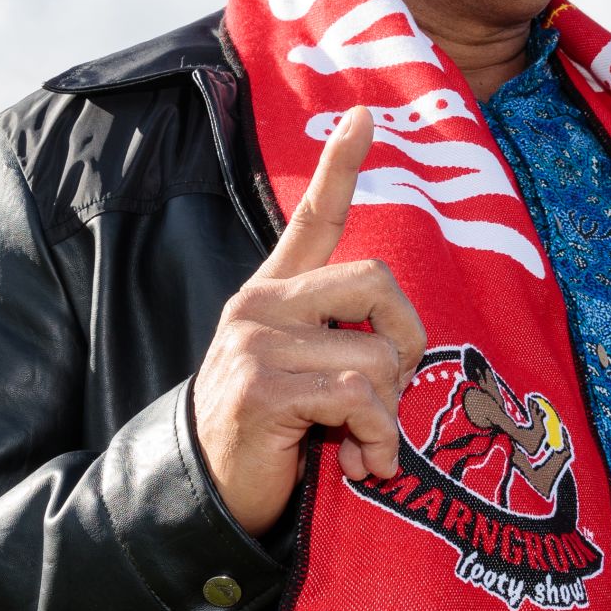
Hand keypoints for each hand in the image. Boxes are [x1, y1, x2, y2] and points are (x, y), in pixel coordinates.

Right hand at [191, 108, 427, 533]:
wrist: (202, 495)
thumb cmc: (265, 438)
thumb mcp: (302, 377)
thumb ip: (340, 348)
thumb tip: (404, 355)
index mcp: (273, 294)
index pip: (313, 218)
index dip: (341, 165)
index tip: (364, 114)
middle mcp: (261, 305)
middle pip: (377, 285)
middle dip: (408, 344)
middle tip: (393, 392)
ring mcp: (257, 343)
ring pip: (377, 358)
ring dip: (388, 416)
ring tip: (361, 444)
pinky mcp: (261, 387)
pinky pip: (360, 402)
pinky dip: (376, 443)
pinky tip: (359, 466)